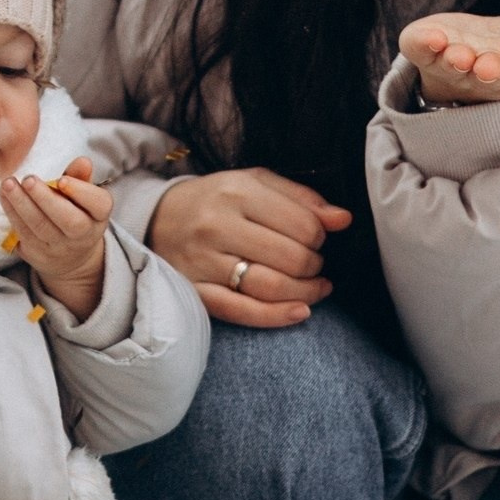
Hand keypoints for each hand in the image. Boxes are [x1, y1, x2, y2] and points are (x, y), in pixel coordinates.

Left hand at [2, 158, 112, 319]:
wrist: (69, 257)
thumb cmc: (76, 213)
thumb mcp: (83, 197)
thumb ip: (80, 177)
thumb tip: (83, 161)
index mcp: (99, 216)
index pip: (98, 204)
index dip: (81, 192)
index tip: (62, 180)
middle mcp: (83, 235)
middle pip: (68, 220)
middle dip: (46, 198)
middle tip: (28, 179)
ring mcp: (59, 248)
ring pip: (40, 227)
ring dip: (21, 203)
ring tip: (8, 183)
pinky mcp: (37, 254)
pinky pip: (23, 233)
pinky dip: (12, 212)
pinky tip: (3, 194)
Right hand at [146, 167, 352, 328]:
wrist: (155, 217)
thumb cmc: (215, 200)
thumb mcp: (254, 183)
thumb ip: (301, 198)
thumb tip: (343, 219)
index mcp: (236, 192)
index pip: (302, 224)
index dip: (320, 237)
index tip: (317, 241)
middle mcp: (217, 225)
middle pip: (291, 258)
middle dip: (314, 266)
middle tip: (313, 265)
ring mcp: (203, 261)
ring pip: (270, 287)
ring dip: (305, 293)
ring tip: (314, 289)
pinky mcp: (194, 291)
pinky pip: (243, 311)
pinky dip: (278, 316)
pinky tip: (300, 311)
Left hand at [398, 12, 499, 105]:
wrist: (470, 49)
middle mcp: (488, 77)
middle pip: (492, 78)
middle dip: (491, 71)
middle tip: (490, 67)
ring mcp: (455, 66)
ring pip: (457, 67)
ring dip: (459, 61)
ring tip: (461, 56)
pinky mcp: (427, 53)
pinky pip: (421, 50)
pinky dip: (423, 43)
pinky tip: (431, 37)